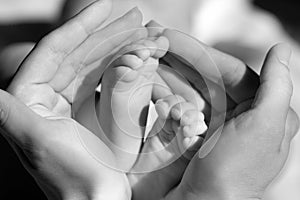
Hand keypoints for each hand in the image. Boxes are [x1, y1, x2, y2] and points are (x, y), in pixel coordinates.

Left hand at [0, 0, 146, 198]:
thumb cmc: (70, 176)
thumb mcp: (36, 139)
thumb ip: (7, 112)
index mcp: (31, 99)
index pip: (56, 50)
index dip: (82, 25)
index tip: (106, 5)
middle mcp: (48, 98)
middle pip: (80, 54)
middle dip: (108, 34)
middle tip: (136, 17)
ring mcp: (71, 104)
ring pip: (96, 66)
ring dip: (120, 48)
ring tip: (145, 33)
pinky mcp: (89, 113)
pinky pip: (106, 82)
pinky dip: (124, 69)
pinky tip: (139, 57)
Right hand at [161, 30, 298, 199]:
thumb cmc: (237, 171)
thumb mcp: (265, 125)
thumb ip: (276, 86)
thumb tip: (280, 49)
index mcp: (255, 109)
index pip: (226, 69)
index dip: (199, 51)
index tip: (172, 37)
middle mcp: (232, 113)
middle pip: (202, 75)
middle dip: (177, 55)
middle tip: (153, 36)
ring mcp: (206, 123)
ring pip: (184, 87)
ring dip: (164, 69)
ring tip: (144, 51)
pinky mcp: (185, 133)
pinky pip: (172, 105)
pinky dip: (160, 91)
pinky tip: (147, 77)